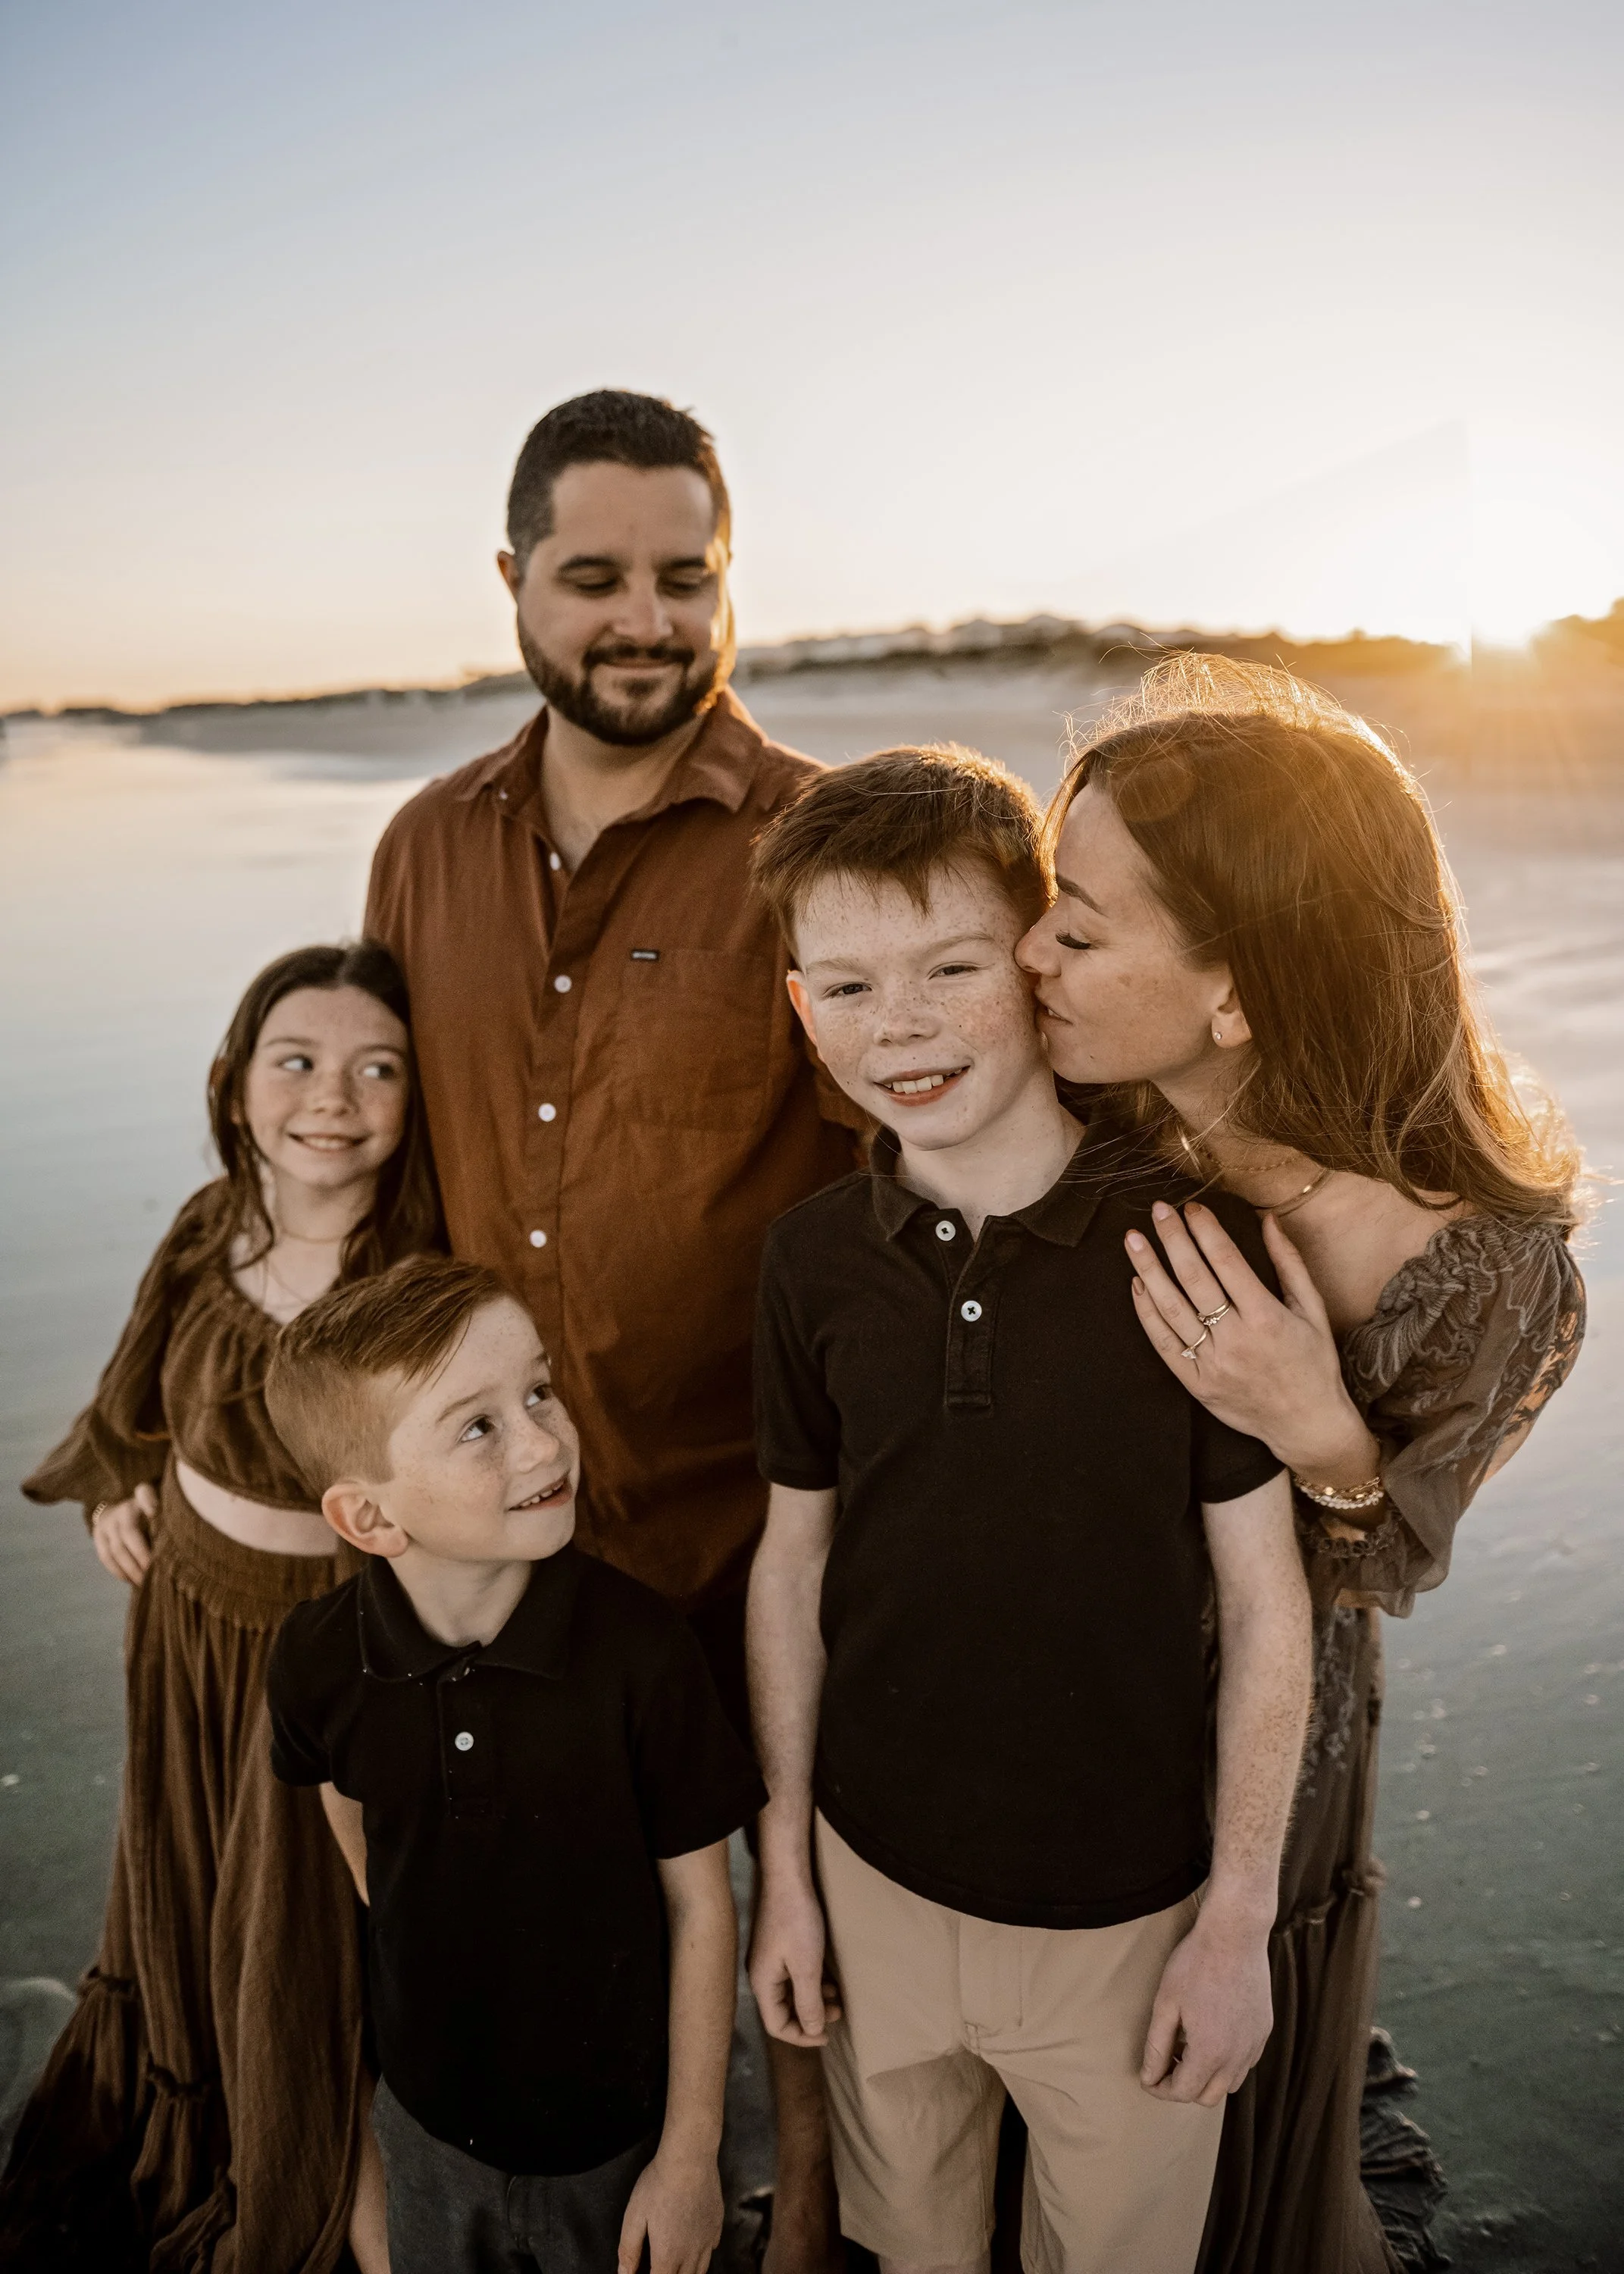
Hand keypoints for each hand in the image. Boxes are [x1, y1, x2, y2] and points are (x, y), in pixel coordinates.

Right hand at [91, 1483, 156, 1584]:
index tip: (155, 1516)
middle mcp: (119, 1512)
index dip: (148, 1503)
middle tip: (153, 1573)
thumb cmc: (144, 1512)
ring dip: (129, 1570)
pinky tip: (129, 1580)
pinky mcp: (97, 1537)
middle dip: (141, 1558)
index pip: (143, 1496)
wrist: (116, 1510)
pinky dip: (117, 1571)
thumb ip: (159, 1506)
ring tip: (143, 1582)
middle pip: (127, 1536)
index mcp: (136, 1502)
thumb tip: (158, 1513)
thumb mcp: (155, 1504)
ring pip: (114, 1551)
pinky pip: (105, 1557)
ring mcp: (105, 1525)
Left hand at [617, 2141, 722, 2273]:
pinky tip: (694, 2246)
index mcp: (667, 2255)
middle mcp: (690, 2253)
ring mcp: (707, 2239)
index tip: (646, 2272)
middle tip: (660, 2267)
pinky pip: (712, 2249)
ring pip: (700, 2271)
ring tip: (677, 2266)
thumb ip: (629, 2249)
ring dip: (687, 2273)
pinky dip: (702, 2255)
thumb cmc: (658, 2185)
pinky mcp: (717, 2224)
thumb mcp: (634, 2216)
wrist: (689, 2158)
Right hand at [747, 1868, 840, 2047]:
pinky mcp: (779, 1947)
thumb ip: (808, 2002)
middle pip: (783, 2011)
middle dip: (811, 2018)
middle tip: (839, 2014)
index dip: (802, 2036)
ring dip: (814, 2000)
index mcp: (763, 1983)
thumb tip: (812, 2030)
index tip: (827, 2035)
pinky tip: (829, 1980)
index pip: (777, 2025)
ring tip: (838, 1999)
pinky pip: (794, 1976)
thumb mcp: (806, 1966)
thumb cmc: (797, 1921)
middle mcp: (762, 1975)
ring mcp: (770, 1960)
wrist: (788, 1877)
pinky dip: (812, 1984)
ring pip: (791, 1993)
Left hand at [1126, 1204, 1371, 1477]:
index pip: (1226, 1261)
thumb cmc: (1314, 1364)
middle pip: (1193, 1278)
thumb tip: (1267, 1219)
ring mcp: (1212, 1364)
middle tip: (1157, 1211)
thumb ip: (1289, 1263)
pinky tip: (1137, 1286)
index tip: (1191, 1208)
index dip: (1205, 1231)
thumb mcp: (1312, 1310)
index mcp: (1267, 1317)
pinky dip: (1147, 1314)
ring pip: (1171, 1309)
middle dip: (1172, 1239)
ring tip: (1133, 1241)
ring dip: (1148, 1270)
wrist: (1306, 1425)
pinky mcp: (1196, 1385)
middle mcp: (1235, 1339)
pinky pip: (1165, 1344)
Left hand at [1140, 1905, 1273, 2105]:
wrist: (1235, 1934)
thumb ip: (1157, 2047)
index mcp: (1210, 2053)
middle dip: (1183, 2087)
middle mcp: (1238, 2057)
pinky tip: (1211, 2034)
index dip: (1159, 2088)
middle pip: (1207, 2096)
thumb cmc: (1195, 1964)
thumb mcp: (1166, 2004)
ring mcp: (1255, 2044)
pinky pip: (1245, 2063)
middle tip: (1166, 2062)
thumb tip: (1148, 2077)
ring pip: (1230, 2084)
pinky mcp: (1264, 2030)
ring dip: (1206, 2076)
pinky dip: (1227, 2062)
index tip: (1147, 2078)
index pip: (1183, 2092)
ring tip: (1187, 2047)